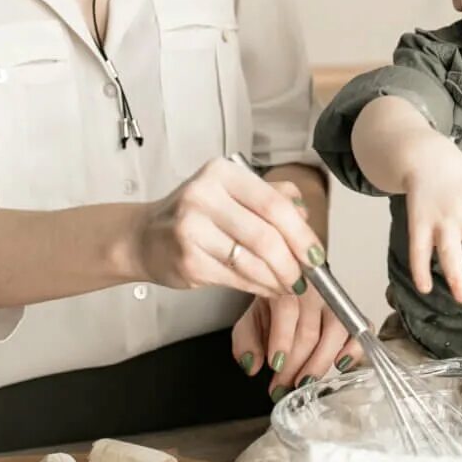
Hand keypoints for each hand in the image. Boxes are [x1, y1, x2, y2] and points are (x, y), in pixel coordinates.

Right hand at [128, 158, 318, 295]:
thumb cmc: (194, 215)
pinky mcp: (187, 260)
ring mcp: (191, 229)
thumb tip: (305, 214)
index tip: (316, 253)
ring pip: (252, 261)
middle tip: (304, 276)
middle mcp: (204, 196)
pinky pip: (235, 278)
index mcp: (222, 174)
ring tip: (288, 284)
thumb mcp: (231, 192)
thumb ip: (270, 195)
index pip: (274, 204)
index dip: (301, 233)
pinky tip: (266, 288)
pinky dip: (257, 287)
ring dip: (277, 279)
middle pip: (266, 235)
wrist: (144, 237)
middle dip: (292, 262)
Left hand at [232, 288, 362, 396]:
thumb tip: (252, 365)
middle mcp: (313, 290)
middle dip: (294, 364)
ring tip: (304, 381)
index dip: (281, 340)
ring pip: (336, 331)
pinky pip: (362, 327)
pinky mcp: (351, 313)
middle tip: (282, 386)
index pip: (287, 308)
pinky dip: (354, 347)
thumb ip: (246, 341)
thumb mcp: (251, 320)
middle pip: (309, 329)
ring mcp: (335, 301)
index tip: (273, 366)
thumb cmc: (273, 306)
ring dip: (320, 361)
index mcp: (285, 285)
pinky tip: (341, 363)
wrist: (290, 287)